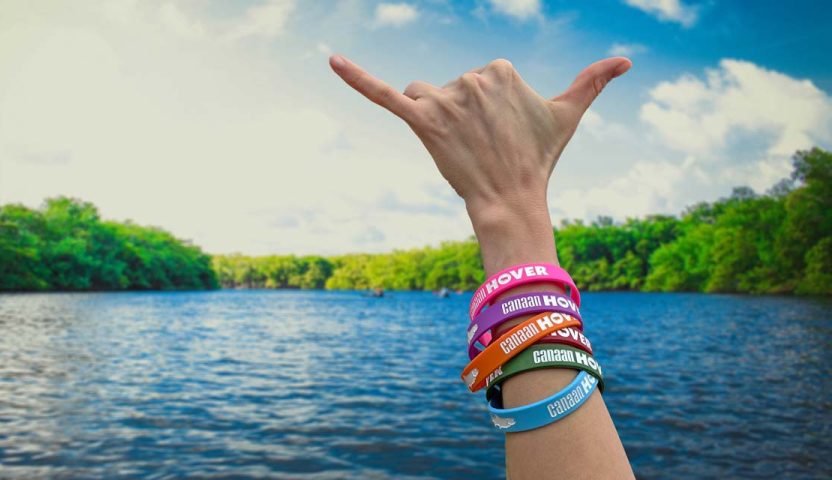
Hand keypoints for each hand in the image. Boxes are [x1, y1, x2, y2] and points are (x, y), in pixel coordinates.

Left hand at [329, 55, 630, 271]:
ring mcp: (446, 101)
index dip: (486, 109)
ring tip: (456, 148)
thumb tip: (627, 59)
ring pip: (422, 96)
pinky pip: (384, 95)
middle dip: (461, 116)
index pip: (478, 78)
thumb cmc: (538, 158)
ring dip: (433, 118)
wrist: (512, 199)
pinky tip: (331, 60)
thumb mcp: (567, 114)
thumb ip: (592, 81)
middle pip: (450, 89)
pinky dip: (356, 77)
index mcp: (500, 69)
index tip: (501, 134)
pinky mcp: (421, 122)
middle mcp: (472, 79)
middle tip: (482, 147)